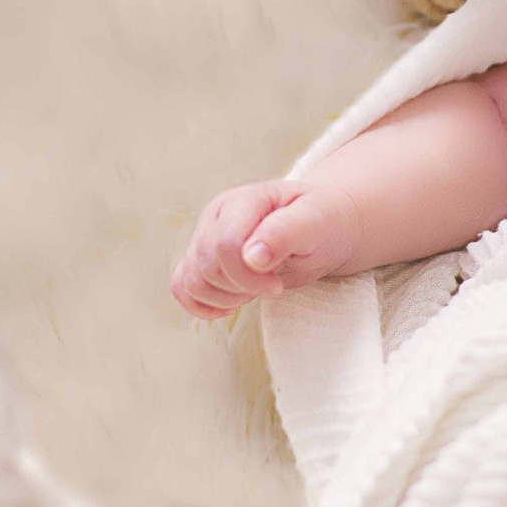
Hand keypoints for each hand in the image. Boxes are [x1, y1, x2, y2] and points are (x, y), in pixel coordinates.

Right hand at [171, 180, 363, 317]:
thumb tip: (252, 256)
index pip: (225, 245)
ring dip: (225, 297)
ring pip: (191, 280)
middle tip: (272, 284)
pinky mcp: (202, 257)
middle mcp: (217, 215)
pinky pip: (181, 286)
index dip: (248, 276)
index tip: (277, 284)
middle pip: (207, 266)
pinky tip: (231, 306)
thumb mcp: (316, 223)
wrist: (325, 225)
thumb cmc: (323, 221)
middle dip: (241, 287)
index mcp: (243, 200)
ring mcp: (205, 236)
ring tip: (255, 290)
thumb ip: (284, 234)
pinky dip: (201, 304)